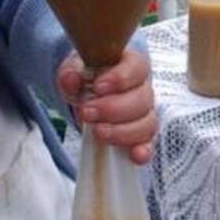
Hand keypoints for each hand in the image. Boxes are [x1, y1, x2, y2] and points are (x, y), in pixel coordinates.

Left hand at [57, 49, 156, 164]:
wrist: (85, 93)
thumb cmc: (85, 78)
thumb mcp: (74, 71)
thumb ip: (71, 73)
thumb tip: (72, 79)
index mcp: (131, 65)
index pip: (137, 67)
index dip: (120, 78)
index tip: (98, 87)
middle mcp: (143, 88)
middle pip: (141, 99)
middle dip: (112, 109)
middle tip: (87, 112)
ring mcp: (144, 113)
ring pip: (146, 123)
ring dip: (121, 130)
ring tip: (97, 131)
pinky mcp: (141, 135)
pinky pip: (149, 144)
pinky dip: (143, 150)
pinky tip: (134, 155)